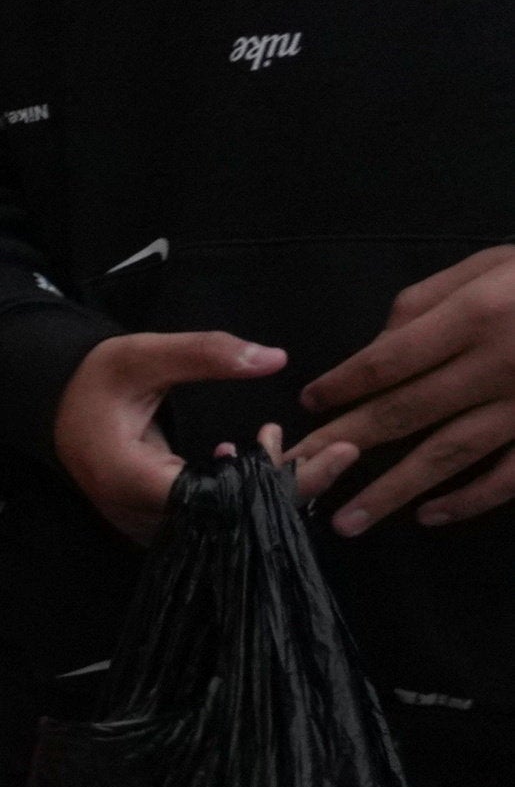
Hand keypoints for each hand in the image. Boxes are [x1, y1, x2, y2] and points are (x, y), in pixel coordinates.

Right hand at [50, 329, 287, 542]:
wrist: (61, 412)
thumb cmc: (96, 383)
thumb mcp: (144, 356)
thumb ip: (205, 354)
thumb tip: (276, 357)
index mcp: (127, 478)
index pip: (208, 497)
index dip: (251, 473)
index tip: (267, 434)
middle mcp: (134, 515)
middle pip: (220, 520)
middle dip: (267, 484)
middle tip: (283, 441)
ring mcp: (144, 529)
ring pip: (219, 529)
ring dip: (256, 493)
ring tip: (265, 449)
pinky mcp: (155, 530)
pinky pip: (208, 527)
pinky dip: (237, 499)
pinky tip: (243, 465)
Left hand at [296, 248, 514, 530]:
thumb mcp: (485, 266)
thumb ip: (424, 304)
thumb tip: (374, 351)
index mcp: (476, 317)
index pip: (389, 361)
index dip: (344, 386)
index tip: (310, 406)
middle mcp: (498, 365)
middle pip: (406, 413)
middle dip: (344, 447)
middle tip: (294, 477)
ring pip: (450, 454)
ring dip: (394, 490)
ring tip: (346, 520)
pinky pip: (511, 474)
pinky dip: (470, 499)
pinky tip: (430, 516)